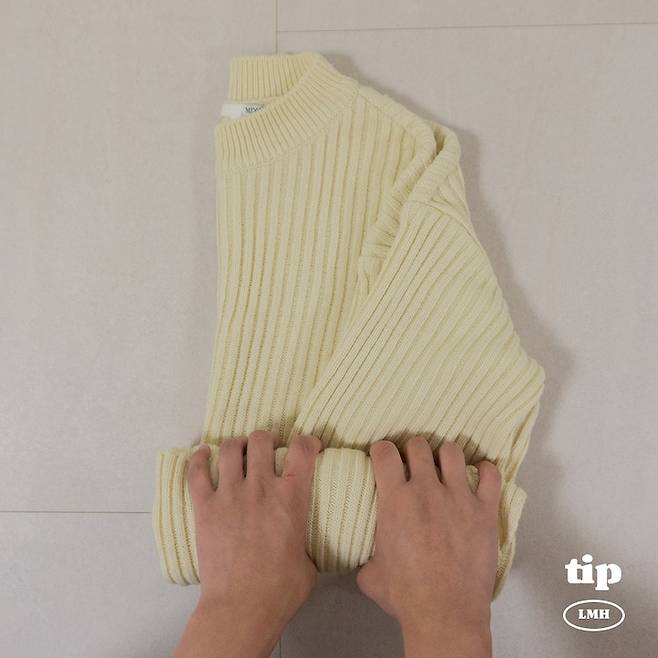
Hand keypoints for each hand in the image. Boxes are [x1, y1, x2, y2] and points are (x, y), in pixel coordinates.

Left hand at [172, 430, 321, 657]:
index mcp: (291, 497)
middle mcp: (261, 486)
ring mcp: (230, 494)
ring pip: (231, 449)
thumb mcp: (308, 560)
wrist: (241, 607)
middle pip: (261, 440)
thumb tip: (300, 544)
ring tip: (239, 451)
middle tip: (267, 449)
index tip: (308, 446)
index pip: (302, 450)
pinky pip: (197, 472)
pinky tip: (202, 454)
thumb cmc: (281, 589)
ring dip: (237, 445)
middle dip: (266, 439)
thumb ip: (303, 541)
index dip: (308, 441)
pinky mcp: (205, 507)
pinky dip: (199, 459)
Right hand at [356, 437, 501, 657]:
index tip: (385, 459)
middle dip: (413, 451)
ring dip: (445, 456)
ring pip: (452, 451)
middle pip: (418, 445)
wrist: (445, 614)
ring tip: (445, 468)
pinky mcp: (485, 511)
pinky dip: (485, 471)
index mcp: (395, 500)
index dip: (382, 451)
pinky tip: (479, 476)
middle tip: (414, 465)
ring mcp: (458, 497)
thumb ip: (368, 555)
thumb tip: (366, 557)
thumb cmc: (406, 595)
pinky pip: (490, 475)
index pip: (385, 452)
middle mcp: (426, 490)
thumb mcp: (370, 574)